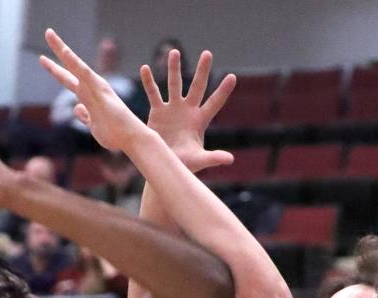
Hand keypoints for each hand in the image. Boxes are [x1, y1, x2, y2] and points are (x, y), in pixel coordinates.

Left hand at [39, 28, 143, 153]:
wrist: (130, 137)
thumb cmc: (115, 134)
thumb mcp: (94, 125)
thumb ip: (85, 115)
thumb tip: (77, 107)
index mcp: (87, 95)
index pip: (67, 79)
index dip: (54, 69)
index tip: (43, 59)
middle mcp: (90, 87)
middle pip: (68, 67)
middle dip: (57, 49)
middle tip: (48, 32)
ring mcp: (94, 87)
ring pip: (74, 65)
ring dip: (62, 49)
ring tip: (49, 34)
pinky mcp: (99, 89)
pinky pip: (84, 73)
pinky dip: (74, 61)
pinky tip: (64, 51)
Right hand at [139, 49, 236, 172]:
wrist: (163, 165)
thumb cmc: (184, 164)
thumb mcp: (199, 160)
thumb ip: (213, 158)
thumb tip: (231, 160)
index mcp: (200, 120)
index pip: (214, 103)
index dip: (223, 91)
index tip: (232, 77)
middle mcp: (187, 110)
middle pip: (197, 87)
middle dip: (202, 71)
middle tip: (207, 54)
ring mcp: (172, 109)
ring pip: (174, 85)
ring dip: (174, 69)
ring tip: (175, 52)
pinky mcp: (157, 112)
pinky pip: (153, 94)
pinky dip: (149, 82)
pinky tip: (145, 68)